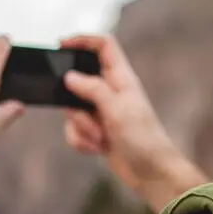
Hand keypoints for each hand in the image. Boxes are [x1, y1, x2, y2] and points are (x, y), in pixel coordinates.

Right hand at [59, 34, 207, 212]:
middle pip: (78, 81)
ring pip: (73, 108)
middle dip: (74, 102)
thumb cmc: (143, 139)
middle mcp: (111, 91)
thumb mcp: (116, 110)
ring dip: (80, 127)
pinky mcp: (97, 130)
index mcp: (121, 78)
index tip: (61, 45)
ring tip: (99, 138)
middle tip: (86, 116)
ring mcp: (103, 111)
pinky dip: (81, 140)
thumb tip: (69, 77)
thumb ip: (92, 89)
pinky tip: (96, 149)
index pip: (103, 46)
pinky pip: (75, 129)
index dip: (83, 40)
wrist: (151, 173)